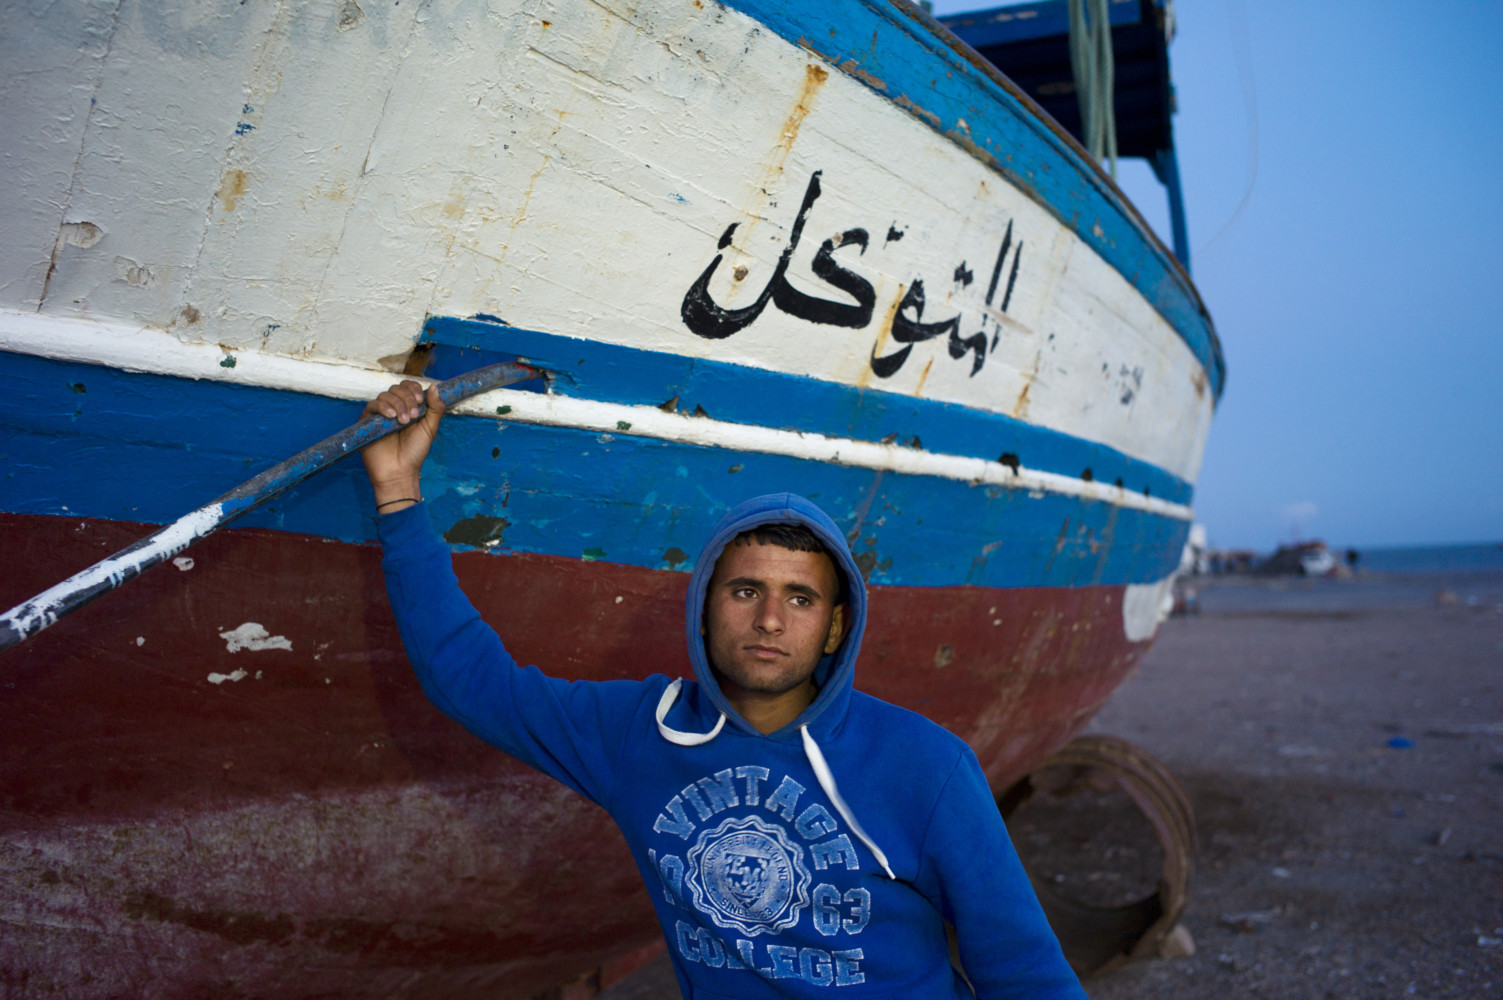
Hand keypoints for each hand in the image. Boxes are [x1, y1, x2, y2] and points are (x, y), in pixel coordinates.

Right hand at [361, 380, 445, 512]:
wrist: (399, 471)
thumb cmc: (414, 452)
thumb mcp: (430, 428)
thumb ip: (435, 408)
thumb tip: (434, 387)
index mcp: (408, 407)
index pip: (408, 386)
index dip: (413, 388)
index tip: (421, 400)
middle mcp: (394, 408)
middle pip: (397, 388)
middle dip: (408, 399)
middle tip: (414, 416)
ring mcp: (380, 414)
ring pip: (385, 395)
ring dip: (398, 404)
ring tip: (404, 422)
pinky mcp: (367, 421)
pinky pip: (372, 405)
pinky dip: (383, 407)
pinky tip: (391, 417)